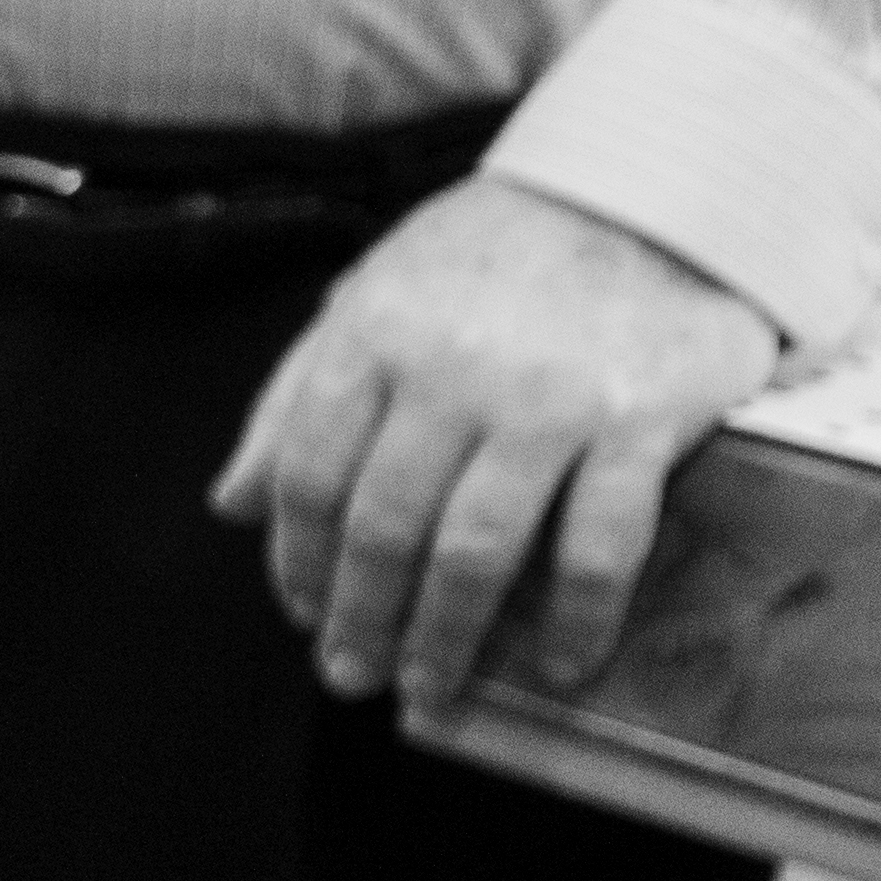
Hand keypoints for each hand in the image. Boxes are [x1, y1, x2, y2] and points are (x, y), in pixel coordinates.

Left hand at [211, 173, 788, 734]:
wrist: (650, 191)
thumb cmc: (494, 255)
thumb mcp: (372, 297)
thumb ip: (296, 398)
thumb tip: (230, 503)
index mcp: (374, 336)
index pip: (311, 475)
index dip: (298, 558)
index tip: (302, 613)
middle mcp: (452, 372)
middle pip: (384, 526)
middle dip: (361, 615)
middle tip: (353, 677)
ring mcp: (548, 401)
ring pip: (477, 549)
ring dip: (446, 635)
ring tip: (429, 689)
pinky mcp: (640, 423)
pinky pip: (600, 545)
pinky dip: (575, 619)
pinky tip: (558, 667)